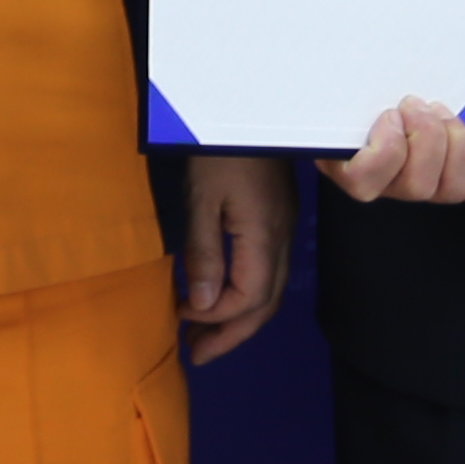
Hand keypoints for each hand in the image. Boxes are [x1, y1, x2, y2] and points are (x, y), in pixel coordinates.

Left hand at [179, 152, 296, 363]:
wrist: (252, 109)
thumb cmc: (221, 149)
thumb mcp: (202, 199)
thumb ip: (203, 253)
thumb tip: (200, 304)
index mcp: (263, 237)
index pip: (246, 298)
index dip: (215, 317)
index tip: (181, 316)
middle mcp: (281, 240)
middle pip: (264, 304)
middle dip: (231, 334)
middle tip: (197, 354)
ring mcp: (284, 229)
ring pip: (269, 290)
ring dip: (238, 318)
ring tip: (204, 333)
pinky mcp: (278, 220)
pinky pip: (268, 272)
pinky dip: (245, 294)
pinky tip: (221, 294)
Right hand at [327, 96, 464, 207]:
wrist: (380, 98)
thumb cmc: (356, 98)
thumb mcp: (336, 90)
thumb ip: (332, 90)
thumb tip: (314, 68)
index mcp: (347, 166)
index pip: (365, 181)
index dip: (386, 146)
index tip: (389, 114)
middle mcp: (388, 185)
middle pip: (417, 187)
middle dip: (426, 134)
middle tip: (417, 106)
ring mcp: (425, 186)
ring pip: (452, 188)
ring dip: (454, 141)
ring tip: (440, 114)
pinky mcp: (456, 180)